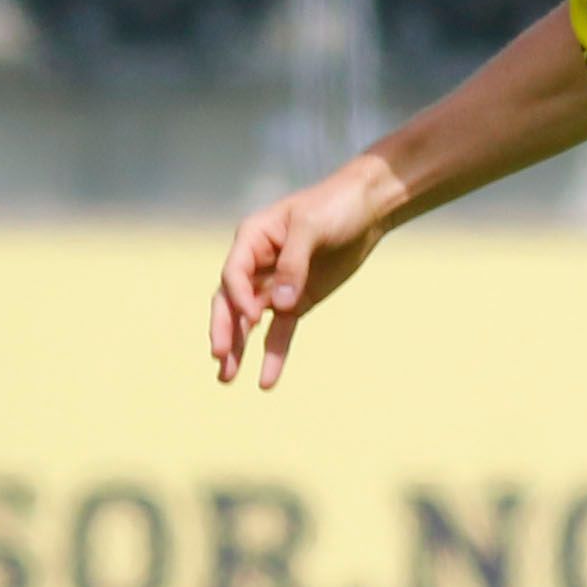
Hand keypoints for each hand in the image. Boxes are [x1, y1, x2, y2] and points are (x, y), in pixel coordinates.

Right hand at [209, 166, 390, 388]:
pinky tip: (266, 380)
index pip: (234, 273)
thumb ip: (294, 264)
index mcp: (252, 239)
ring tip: (226, 379)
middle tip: (219, 357)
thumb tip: (280, 306)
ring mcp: (275, 285)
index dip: (238, 296)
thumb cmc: (334, 206)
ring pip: (250, 322)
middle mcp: (257, 264)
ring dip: (239, 348)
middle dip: (225, 330)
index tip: (253, 315)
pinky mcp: (296, 301)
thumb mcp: (312, 227)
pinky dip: (274, 354)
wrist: (366, 208)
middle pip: (232, 301)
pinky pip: (280, 331)